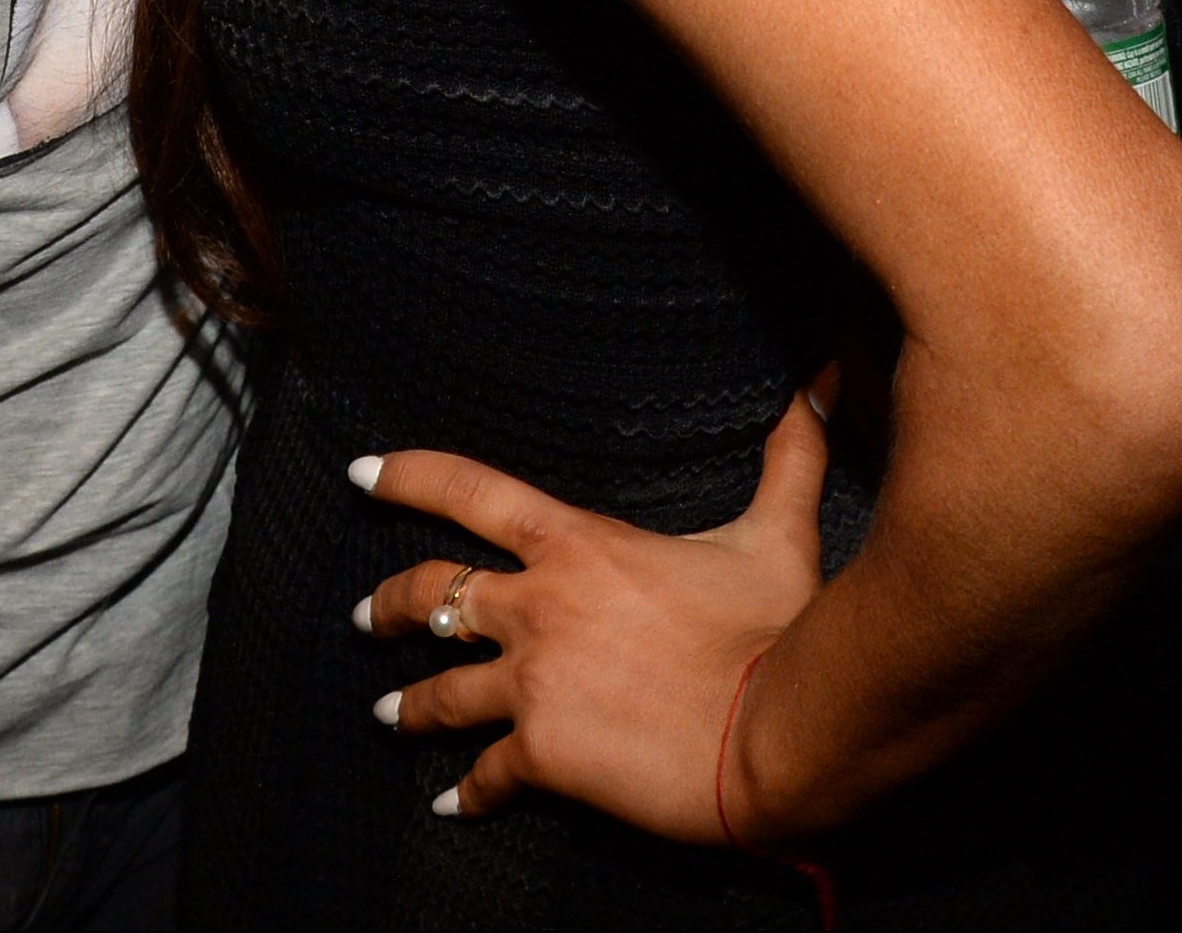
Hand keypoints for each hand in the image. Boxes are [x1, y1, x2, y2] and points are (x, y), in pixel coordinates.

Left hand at [354, 392, 827, 838]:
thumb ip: (789, 456)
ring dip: (408, 703)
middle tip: (364, 615)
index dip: (407, 476)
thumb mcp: (777, 534)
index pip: (469, 491)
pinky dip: (465, 792)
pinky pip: (486, 775)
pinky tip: (450, 803)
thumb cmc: (775, 631)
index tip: (359, 474)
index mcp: (577, 543)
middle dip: (389, 605)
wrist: (776, 735)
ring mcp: (533, 681)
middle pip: (434, 593)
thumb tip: (822, 380)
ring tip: (385, 713)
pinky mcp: (543, 754)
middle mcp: (538, 605)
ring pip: (442, 690)